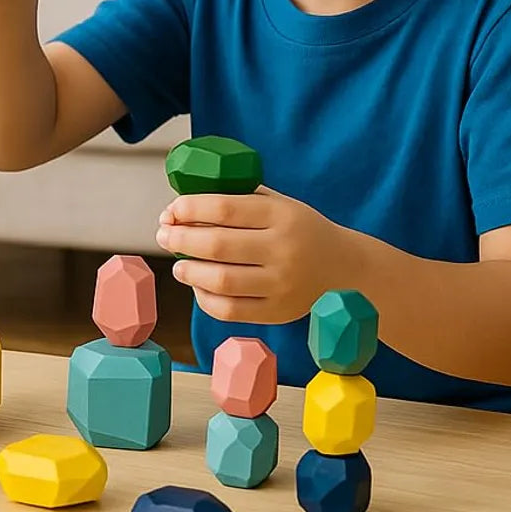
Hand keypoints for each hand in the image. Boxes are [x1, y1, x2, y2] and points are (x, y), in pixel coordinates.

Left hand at [155, 186, 359, 324]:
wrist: (346, 269)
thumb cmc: (299, 230)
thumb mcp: (277, 203)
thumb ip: (236, 199)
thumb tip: (180, 208)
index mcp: (282, 215)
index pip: (224, 209)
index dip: (189, 209)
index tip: (171, 211)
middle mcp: (283, 249)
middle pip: (217, 245)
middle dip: (180, 239)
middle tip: (164, 236)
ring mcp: (282, 284)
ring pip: (221, 281)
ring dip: (189, 271)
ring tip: (178, 265)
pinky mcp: (278, 312)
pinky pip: (230, 310)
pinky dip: (205, 299)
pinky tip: (198, 287)